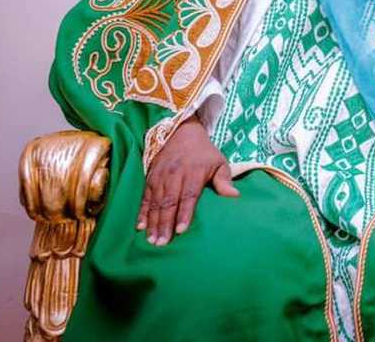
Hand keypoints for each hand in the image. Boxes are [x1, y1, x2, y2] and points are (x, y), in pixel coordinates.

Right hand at [136, 114, 238, 245]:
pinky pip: (145, 197)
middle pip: (169, 202)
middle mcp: (174, 175)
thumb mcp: (219, 162)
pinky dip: (142, 212)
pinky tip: (139, 226)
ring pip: (155, 202)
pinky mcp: (150, 177)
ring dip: (152, 222)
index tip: (181, 230)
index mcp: (193, 172)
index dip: (184, 213)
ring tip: (151, 240)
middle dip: (165, 224)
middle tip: (162, 243)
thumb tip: (235, 196)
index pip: (188, 195)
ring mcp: (160, 176)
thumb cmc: (204, 152)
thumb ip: (224, 180)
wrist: (181, 132)